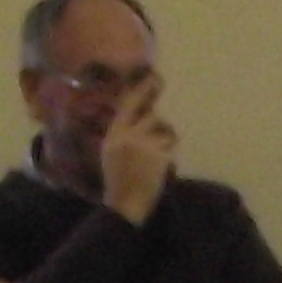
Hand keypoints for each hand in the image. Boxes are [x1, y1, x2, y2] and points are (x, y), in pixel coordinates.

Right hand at [97, 75, 177, 225]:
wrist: (125, 204)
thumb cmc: (118, 179)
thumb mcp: (111, 152)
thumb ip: (122, 132)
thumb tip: (139, 113)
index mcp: (115, 134)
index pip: (128, 105)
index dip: (141, 90)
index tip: (152, 78)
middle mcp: (129, 135)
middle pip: (151, 115)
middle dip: (157, 120)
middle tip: (162, 105)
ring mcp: (146, 145)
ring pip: (163, 130)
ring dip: (164, 140)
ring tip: (155, 156)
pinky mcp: (160, 155)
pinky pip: (170, 146)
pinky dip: (168, 154)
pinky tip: (160, 166)